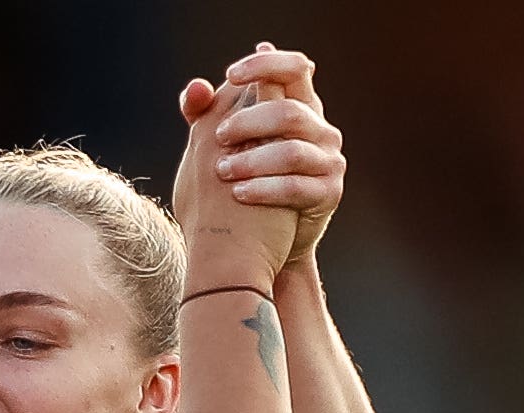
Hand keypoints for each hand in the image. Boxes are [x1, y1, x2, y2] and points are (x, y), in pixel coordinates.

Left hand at [185, 44, 344, 269]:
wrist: (266, 237)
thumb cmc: (245, 179)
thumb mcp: (230, 144)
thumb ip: (208, 115)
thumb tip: (194, 88)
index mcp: (301, 106)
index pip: (295, 68)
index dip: (265, 65)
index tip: (230, 75)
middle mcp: (321, 130)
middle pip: (289, 113)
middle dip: (249, 122)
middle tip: (219, 136)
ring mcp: (328, 161)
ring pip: (292, 151)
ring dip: (252, 160)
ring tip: (222, 170)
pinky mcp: (328, 193)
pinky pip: (295, 187)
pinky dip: (263, 189)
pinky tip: (238, 193)